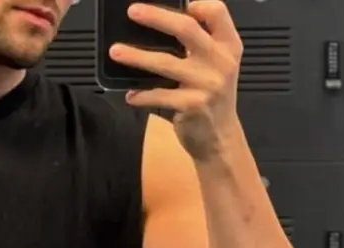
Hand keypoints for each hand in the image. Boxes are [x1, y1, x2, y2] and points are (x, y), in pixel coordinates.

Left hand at [109, 1, 243, 160]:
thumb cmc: (211, 99)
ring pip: (165, 62)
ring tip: (116, 52)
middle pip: (186, 29)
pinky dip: (141, 95)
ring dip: (136, 56)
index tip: (181, 3)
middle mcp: (220, 61)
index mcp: (228, 46)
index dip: (199, 4)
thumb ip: (201, 45)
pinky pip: (158, 95)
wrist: (219, 138)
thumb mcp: (217, 67)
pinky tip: (130, 96)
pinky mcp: (191, 105)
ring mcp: (206, 84)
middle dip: (156, 17)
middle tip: (132, 11)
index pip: (217, 12)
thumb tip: (161, 25)